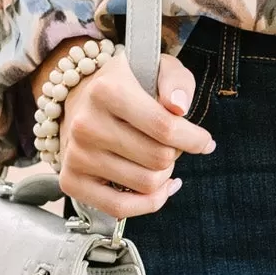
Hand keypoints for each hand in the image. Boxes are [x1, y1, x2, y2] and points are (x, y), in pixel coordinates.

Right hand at [49, 50, 212, 217]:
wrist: (78, 98)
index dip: (195, 139)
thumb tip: (179, 107)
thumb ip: (176, 80)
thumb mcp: (156, 66)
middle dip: (176, 154)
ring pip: (146, 184)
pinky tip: (157, 188)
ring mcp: (76, 155)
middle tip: (171, 144)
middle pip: (159, 159)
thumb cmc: (125, 85)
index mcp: (106, 91)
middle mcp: (86, 124)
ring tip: (157, 158)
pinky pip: (120, 208)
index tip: (205, 141)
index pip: (165, 127)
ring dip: (164, 175)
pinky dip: (148, 203)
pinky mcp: (71, 180)